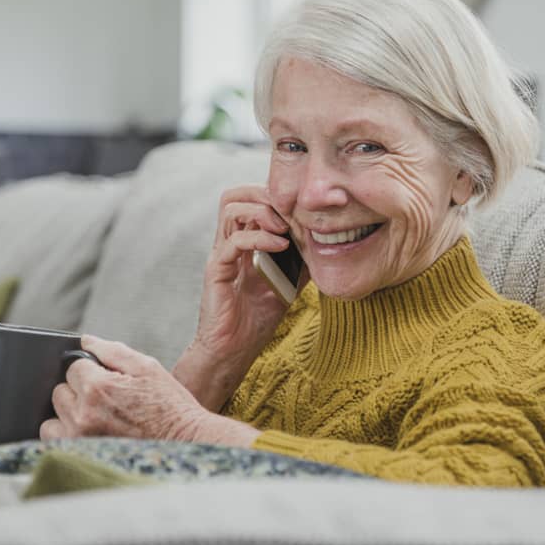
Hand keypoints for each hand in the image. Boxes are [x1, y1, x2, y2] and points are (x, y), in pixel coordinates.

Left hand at [41, 335, 259, 445]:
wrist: (185, 443)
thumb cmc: (170, 406)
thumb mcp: (147, 367)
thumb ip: (112, 350)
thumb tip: (85, 341)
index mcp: (98, 387)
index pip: (73, 367)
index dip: (92, 370)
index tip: (110, 380)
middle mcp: (83, 414)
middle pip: (59, 391)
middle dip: (78, 391)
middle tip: (107, 399)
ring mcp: (79, 438)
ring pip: (52, 418)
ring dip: (68, 414)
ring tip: (96, 418)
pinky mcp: (80, 457)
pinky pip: (54, 440)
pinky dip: (66, 434)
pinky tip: (89, 432)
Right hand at [195, 185, 299, 361]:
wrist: (234, 350)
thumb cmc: (258, 318)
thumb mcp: (290, 282)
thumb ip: (302, 259)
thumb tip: (328, 241)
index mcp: (244, 241)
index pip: (252, 199)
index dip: (276, 196)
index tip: (302, 209)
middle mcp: (229, 242)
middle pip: (236, 194)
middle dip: (267, 194)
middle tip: (292, 212)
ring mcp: (221, 253)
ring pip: (231, 208)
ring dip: (263, 210)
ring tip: (285, 227)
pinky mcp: (217, 269)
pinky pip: (233, 240)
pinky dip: (259, 237)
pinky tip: (281, 246)